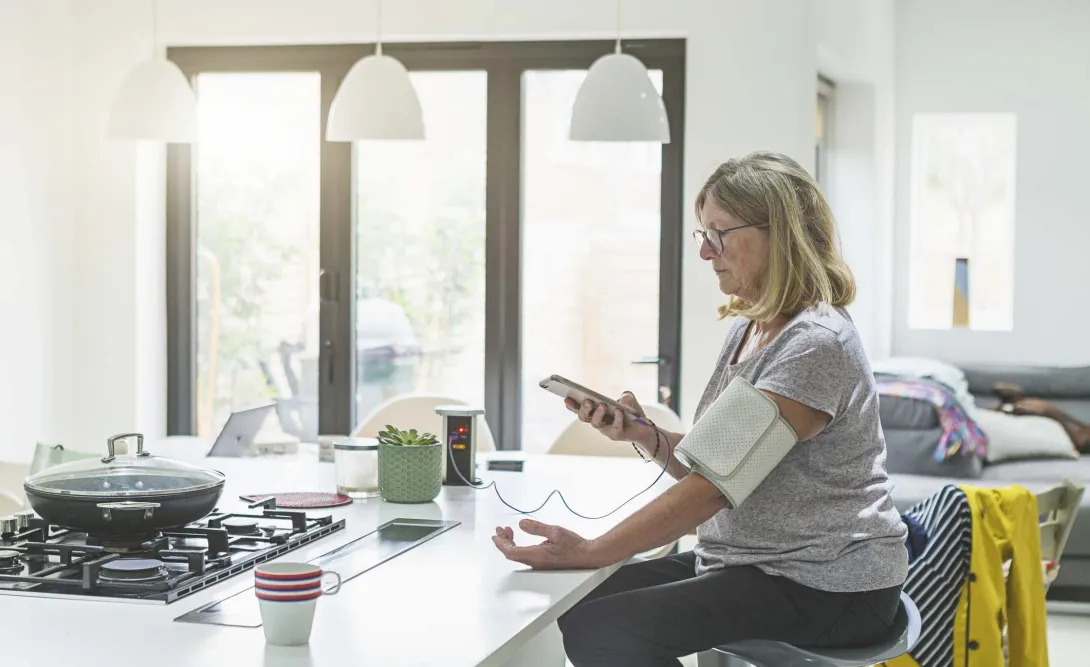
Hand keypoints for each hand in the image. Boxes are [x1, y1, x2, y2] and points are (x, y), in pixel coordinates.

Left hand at [492, 519, 607, 569]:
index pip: (510, 551)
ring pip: (518, 555)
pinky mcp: (543, 563)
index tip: (496, 534)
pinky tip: (521, 540)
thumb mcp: (555, 531)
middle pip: (511, 554)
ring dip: (511, 544)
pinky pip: (525, 556)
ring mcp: (539, 564)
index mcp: (536, 555)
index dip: (500, 543)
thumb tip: (522, 523)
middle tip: (501, 530)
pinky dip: (519, 547)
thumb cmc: (574, 545)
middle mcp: (535, 562)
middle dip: (503, 541)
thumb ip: (537, 528)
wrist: (587, 556)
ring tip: (509, 532)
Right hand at [565, 392, 654, 449]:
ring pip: (596, 423)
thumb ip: (626, 396)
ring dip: (598, 414)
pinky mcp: (616, 435)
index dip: (572, 405)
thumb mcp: (628, 398)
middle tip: (587, 401)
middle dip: (584, 409)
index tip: (566, 398)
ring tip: (603, 405)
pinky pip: (615, 428)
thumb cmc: (630, 411)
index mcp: (595, 411)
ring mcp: (606, 430)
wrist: (644, 427)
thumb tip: (623, 399)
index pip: (580, 408)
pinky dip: (616, 418)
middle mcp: (597, 421)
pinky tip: (619, 411)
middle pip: (584, 417)